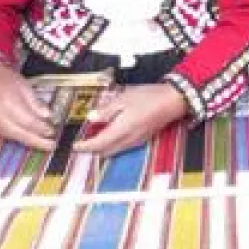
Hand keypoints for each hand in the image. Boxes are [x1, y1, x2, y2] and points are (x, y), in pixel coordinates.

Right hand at [0, 60, 55, 150]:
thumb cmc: (4, 77)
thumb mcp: (24, 85)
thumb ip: (35, 103)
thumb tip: (47, 117)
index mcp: (8, 102)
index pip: (28, 121)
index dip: (41, 128)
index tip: (53, 132)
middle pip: (20, 133)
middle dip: (36, 141)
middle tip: (51, 146)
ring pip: (12, 136)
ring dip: (28, 140)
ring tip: (43, 143)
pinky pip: (5, 134)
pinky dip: (18, 136)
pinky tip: (28, 137)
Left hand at [73, 84, 188, 156]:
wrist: (173, 101)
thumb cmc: (148, 96)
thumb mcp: (124, 98)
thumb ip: (106, 110)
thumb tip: (92, 118)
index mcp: (121, 130)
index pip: (98, 144)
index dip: (85, 147)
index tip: (74, 146)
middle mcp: (128, 140)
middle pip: (105, 151)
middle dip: (93, 149)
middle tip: (83, 142)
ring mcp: (137, 141)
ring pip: (114, 151)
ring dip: (103, 148)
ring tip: (95, 138)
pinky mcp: (143, 139)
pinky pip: (123, 147)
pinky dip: (113, 144)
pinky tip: (111, 134)